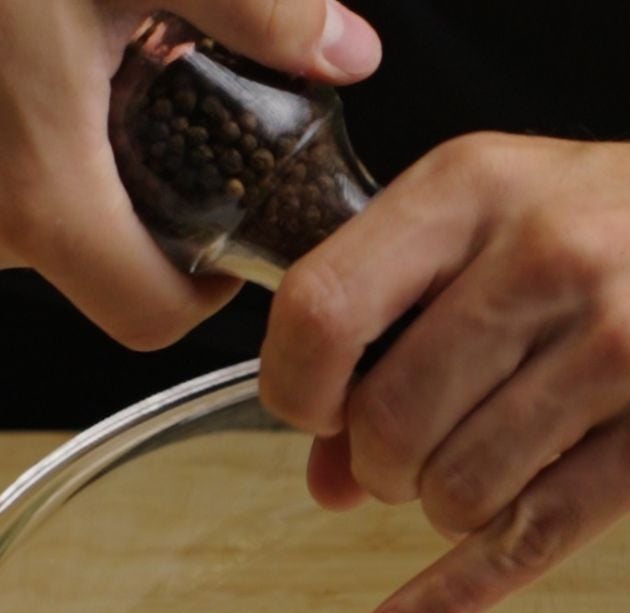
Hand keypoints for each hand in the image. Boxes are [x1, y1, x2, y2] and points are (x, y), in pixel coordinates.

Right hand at [0, 0, 379, 345]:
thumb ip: (247, 5)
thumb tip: (347, 51)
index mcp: (41, 193)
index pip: (152, 315)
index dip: (208, 295)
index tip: (232, 243)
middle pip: (107, 275)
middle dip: (158, 221)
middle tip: (185, 143)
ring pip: (53, 234)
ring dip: (99, 182)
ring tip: (108, 94)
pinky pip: (7, 193)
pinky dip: (44, 154)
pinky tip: (45, 79)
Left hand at [260, 129, 629, 612]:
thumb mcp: (509, 227)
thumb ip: (405, 335)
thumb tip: (325, 476)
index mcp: (478, 190)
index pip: (326, 308)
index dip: (293, 386)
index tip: (312, 419)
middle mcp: (549, 260)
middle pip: (390, 422)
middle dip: (381, 466)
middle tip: (412, 458)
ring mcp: (622, 350)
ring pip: (459, 490)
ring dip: (445, 506)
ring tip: (486, 473)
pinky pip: (529, 541)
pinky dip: (449, 600)